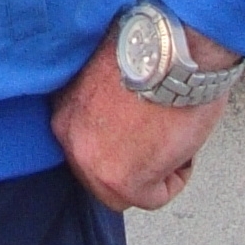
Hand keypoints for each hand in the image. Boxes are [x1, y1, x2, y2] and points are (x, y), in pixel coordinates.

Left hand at [50, 23, 237, 211]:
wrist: (172, 46)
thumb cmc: (154, 50)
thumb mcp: (110, 72)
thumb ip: (102, 101)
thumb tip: (121, 118)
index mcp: (64, 107)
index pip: (87, 142)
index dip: (120, 141)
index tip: (141, 128)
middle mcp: (69, 137)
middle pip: (100, 172)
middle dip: (133, 163)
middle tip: (160, 139)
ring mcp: (92, 162)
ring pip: (125, 191)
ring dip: (154, 172)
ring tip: (173, 137)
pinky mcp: (123, 181)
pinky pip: (153, 198)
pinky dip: (176, 177)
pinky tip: (181, 145)